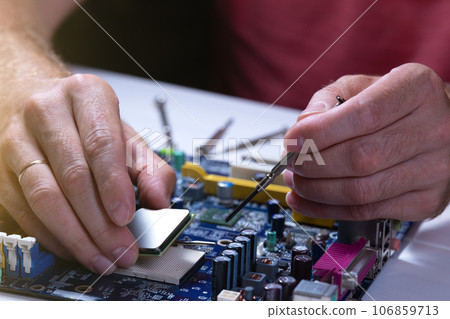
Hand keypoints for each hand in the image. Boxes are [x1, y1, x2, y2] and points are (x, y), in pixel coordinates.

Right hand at [0, 74, 175, 273]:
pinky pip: (24, 210)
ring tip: (101, 258)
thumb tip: (160, 200)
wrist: (39, 102)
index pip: (100, 143)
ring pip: (43, 196)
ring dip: (76, 236)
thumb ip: (150, 168)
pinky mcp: (2, 168)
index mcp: (85, 95)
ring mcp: (17, 140)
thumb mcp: (128, 136)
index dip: (113, 185)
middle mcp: (46, 112)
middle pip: (72, 175)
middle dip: (100, 222)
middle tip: (121, 249)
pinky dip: (53, 236)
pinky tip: (75, 249)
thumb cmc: (87, 121)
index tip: (126, 217)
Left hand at [283, 63, 449, 220]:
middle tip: (291, 163)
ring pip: (361, 191)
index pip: (365, 115)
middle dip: (312, 165)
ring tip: (296, 181)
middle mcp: (433, 129)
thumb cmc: (395, 105)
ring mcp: (433, 170)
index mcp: (416, 90)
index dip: (320, 132)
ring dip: (316, 190)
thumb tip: (304, 126)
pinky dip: (328, 209)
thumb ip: (330, 99)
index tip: (292, 141)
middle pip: (360, 158)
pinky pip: (367, 212)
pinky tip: (308, 200)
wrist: (437, 127)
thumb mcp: (362, 86)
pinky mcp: (426, 201)